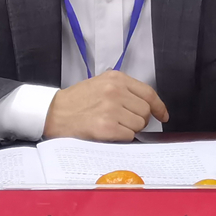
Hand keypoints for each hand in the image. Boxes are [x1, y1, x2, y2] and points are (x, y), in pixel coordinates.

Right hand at [43, 70, 168, 141]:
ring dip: (130, 129)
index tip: (162, 115)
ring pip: (138, 125)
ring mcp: (111, 109)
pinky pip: (128, 136)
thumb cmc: (76, 100)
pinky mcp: (106, 127)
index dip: (158, 107)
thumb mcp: (101, 84)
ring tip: (113, 125)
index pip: (148, 93)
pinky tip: (108, 133)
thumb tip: (147, 105)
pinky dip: (122, 137)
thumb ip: (123, 90)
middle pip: (145, 111)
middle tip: (124, 121)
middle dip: (139, 119)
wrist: (53, 112)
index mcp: (116, 78)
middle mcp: (115, 91)